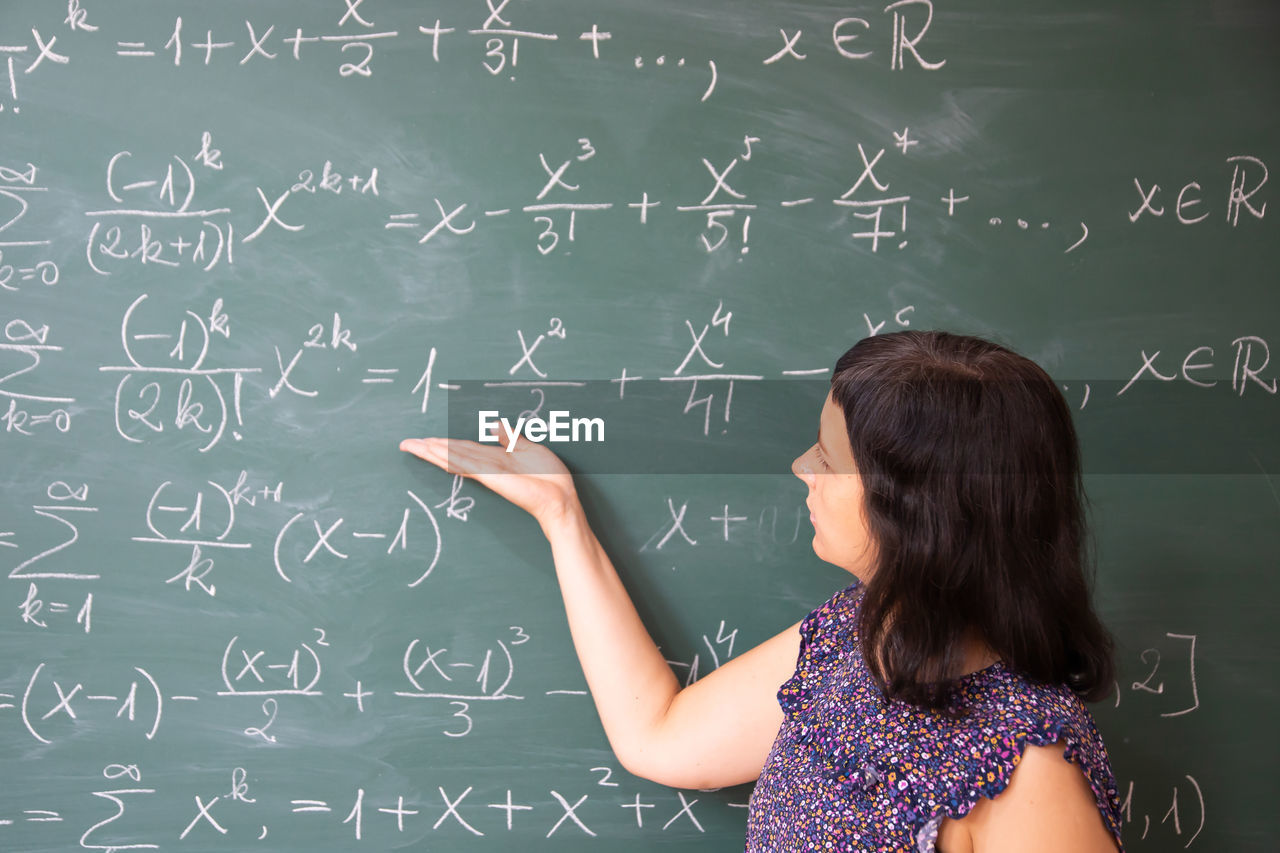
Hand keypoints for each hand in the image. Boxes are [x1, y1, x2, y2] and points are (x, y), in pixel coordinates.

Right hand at [399, 436, 579, 529]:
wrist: (559, 497)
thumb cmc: (550, 477)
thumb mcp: (529, 447)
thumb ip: (511, 437)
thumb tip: (496, 425)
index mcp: (495, 459)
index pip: (465, 449)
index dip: (446, 443)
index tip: (428, 440)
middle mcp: (487, 465)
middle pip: (453, 453)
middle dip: (430, 448)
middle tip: (408, 443)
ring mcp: (487, 472)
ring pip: (454, 458)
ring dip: (433, 451)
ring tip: (413, 446)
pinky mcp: (491, 476)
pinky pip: (466, 464)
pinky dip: (449, 458)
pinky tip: (434, 453)